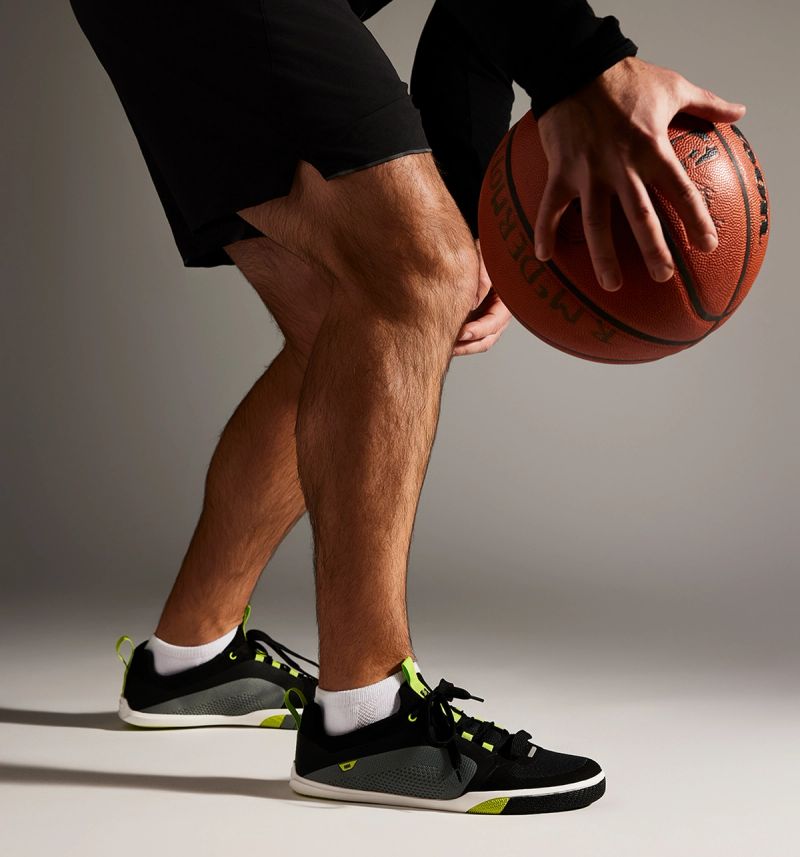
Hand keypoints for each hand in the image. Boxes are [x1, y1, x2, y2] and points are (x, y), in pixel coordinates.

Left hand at [454, 240, 512, 355]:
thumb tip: (472, 303)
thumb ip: (481, 279)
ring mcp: (487, 318)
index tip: (462, 333)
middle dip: (468, 345)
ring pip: (478, 341)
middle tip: (449, 347)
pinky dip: (459, 340)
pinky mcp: (476, 318)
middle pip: (487, 339)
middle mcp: (499, 314)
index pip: (494, 323)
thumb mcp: (486, 260)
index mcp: (507, 301)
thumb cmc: (488, 252)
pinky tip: (445, 340)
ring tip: (445, 348)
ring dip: (463, 346)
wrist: (484, 249)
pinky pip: (469, 335)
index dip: (479, 330)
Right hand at [533, 56, 746, 290]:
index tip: (707, 245)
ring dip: (604, 257)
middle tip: (664, 276)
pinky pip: (550, 207)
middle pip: (640, 217)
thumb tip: (740, 112)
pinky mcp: (561, 171)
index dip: (696, 219)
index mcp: (652, 148)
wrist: (576, 65)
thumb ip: (708, 104)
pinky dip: (544, 232)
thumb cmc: (627, 78)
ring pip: (596, 222)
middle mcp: (621, 166)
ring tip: (612, 285)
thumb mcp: (674, 86)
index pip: (680, 191)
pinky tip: (544, 257)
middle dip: (654, 249)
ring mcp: (588, 172)